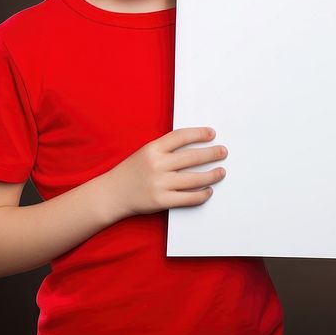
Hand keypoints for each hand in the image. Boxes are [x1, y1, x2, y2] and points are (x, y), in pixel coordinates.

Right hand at [102, 127, 227, 217]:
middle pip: (192, 157)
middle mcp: (157, 164)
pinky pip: (188, 198)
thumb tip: (195, 145)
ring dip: (212, 175)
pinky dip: (202, 195)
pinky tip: (209, 191)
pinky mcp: (161, 201)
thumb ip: (165, 149)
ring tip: (221, 172)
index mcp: (152, 149)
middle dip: (211, 154)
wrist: (112, 194)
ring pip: (194, 179)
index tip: (212, 133)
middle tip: (223, 152)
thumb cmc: (131, 171)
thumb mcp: (145, 152)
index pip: (181, 136)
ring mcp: (159, 184)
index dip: (199, 133)